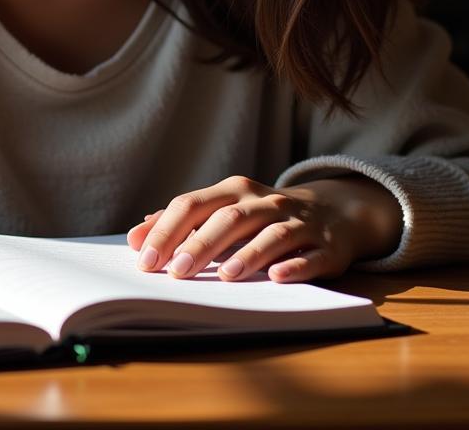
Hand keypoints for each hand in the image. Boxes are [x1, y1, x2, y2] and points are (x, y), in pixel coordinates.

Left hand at [127, 174, 402, 282]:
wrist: (332, 211)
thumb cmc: (262, 215)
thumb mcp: (222, 209)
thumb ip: (181, 222)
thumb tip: (136, 237)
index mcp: (233, 191)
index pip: (193, 204)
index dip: (167, 230)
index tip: (145, 260)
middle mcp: (264, 201)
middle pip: (228, 218)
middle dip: (200, 244)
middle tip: (176, 272)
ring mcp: (297, 222)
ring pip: (270, 234)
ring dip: (246, 254)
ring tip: (224, 276)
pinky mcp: (325, 246)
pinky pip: (310, 255)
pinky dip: (294, 265)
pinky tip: (277, 276)